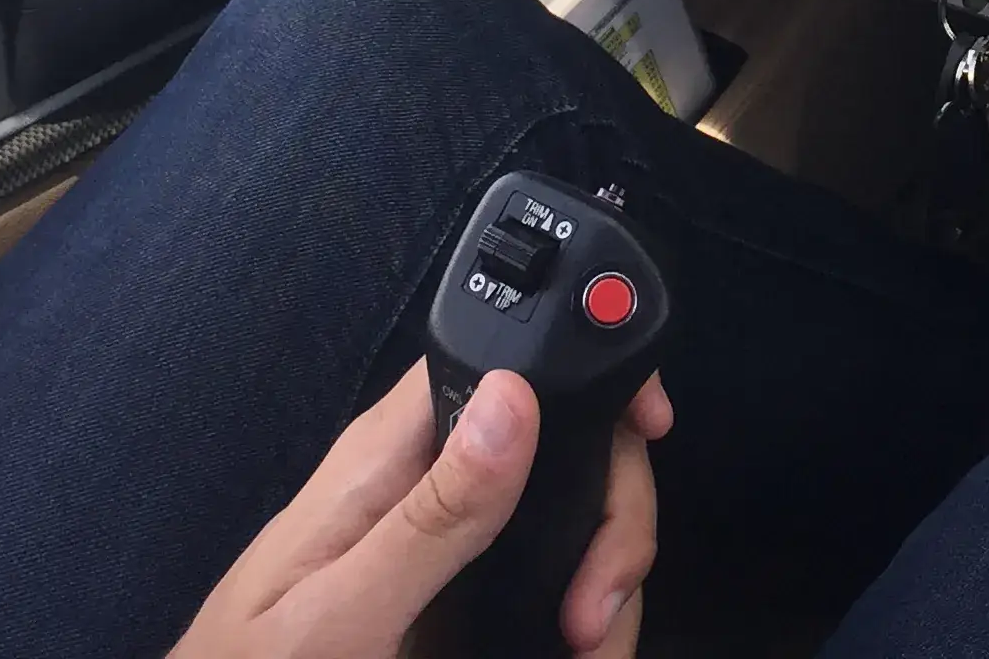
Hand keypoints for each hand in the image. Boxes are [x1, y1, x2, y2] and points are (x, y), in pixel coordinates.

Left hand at [169, 356, 671, 658]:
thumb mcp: (341, 607)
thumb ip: (429, 512)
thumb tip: (514, 393)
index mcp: (391, 454)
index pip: (505, 358)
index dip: (587, 370)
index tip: (647, 425)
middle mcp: (430, 482)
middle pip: (568, 443)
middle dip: (612, 511)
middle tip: (599, 601)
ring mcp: (453, 544)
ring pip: (574, 516)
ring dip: (611, 571)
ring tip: (592, 641)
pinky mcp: (466, 600)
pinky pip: (552, 578)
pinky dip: (590, 614)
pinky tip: (581, 647)